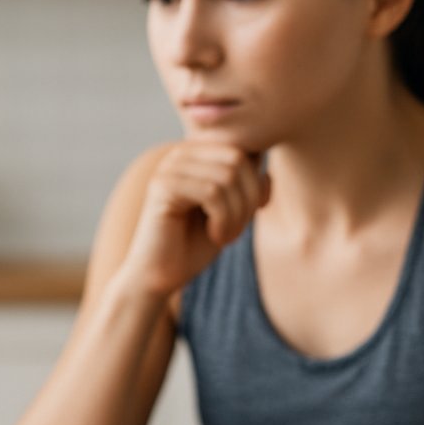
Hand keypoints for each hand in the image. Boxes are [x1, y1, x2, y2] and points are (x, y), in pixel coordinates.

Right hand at [115, 141, 270, 299]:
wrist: (158, 275)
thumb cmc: (195, 244)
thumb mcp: (232, 210)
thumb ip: (246, 185)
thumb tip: (264, 161)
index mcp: (197, 153)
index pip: (245, 149)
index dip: (257, 182)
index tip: (253, 212)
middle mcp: (181, 153)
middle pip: (238, 158)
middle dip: (249, 197)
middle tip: (240, 227)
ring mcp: (170, 167)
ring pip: (227, 176)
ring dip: (237, 213)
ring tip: (228, 236)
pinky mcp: (163, 187)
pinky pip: (211, 192)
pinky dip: (224, 219)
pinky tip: (216, 236)